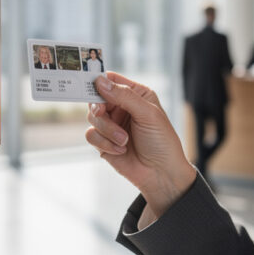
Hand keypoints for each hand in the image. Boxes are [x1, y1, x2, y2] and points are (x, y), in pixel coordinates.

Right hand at [86, 72, 195, 218]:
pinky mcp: (104, 142)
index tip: (93, 86)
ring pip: (92, 117)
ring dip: (107, 130)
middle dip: (100, 109)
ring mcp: (112, 124)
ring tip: (124, 140)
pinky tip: (121, 150)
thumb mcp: (148, 114)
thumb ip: (124, 96)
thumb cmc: (162, 142)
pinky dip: (104, 143)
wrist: (161, 174)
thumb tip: (100, 81)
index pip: (111, 80)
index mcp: (135, 94)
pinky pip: (91, 135)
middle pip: (96, 98)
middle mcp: (122, 107)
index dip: (99, 81)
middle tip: (102, 113)